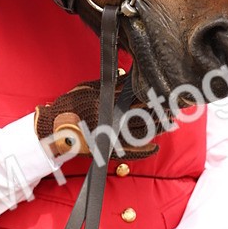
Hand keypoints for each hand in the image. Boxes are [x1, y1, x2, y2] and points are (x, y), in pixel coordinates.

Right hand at [34, 77, 162, 159]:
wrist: (54, 129)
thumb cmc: (69, 106)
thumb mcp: (88, 88)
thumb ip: (109, 84)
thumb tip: (126, 75)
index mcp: (109, 104)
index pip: (137, 100)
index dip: (153, 98)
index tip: (166, 94)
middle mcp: (113, 121)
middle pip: (143, 118)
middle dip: (160, 114)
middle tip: (174, 110)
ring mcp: (111, 137)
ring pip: (141, 135)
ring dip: (157, 130)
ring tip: (170, 125)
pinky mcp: (107, 150)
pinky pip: (130, 153)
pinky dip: (144, 152)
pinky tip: (155, 148)